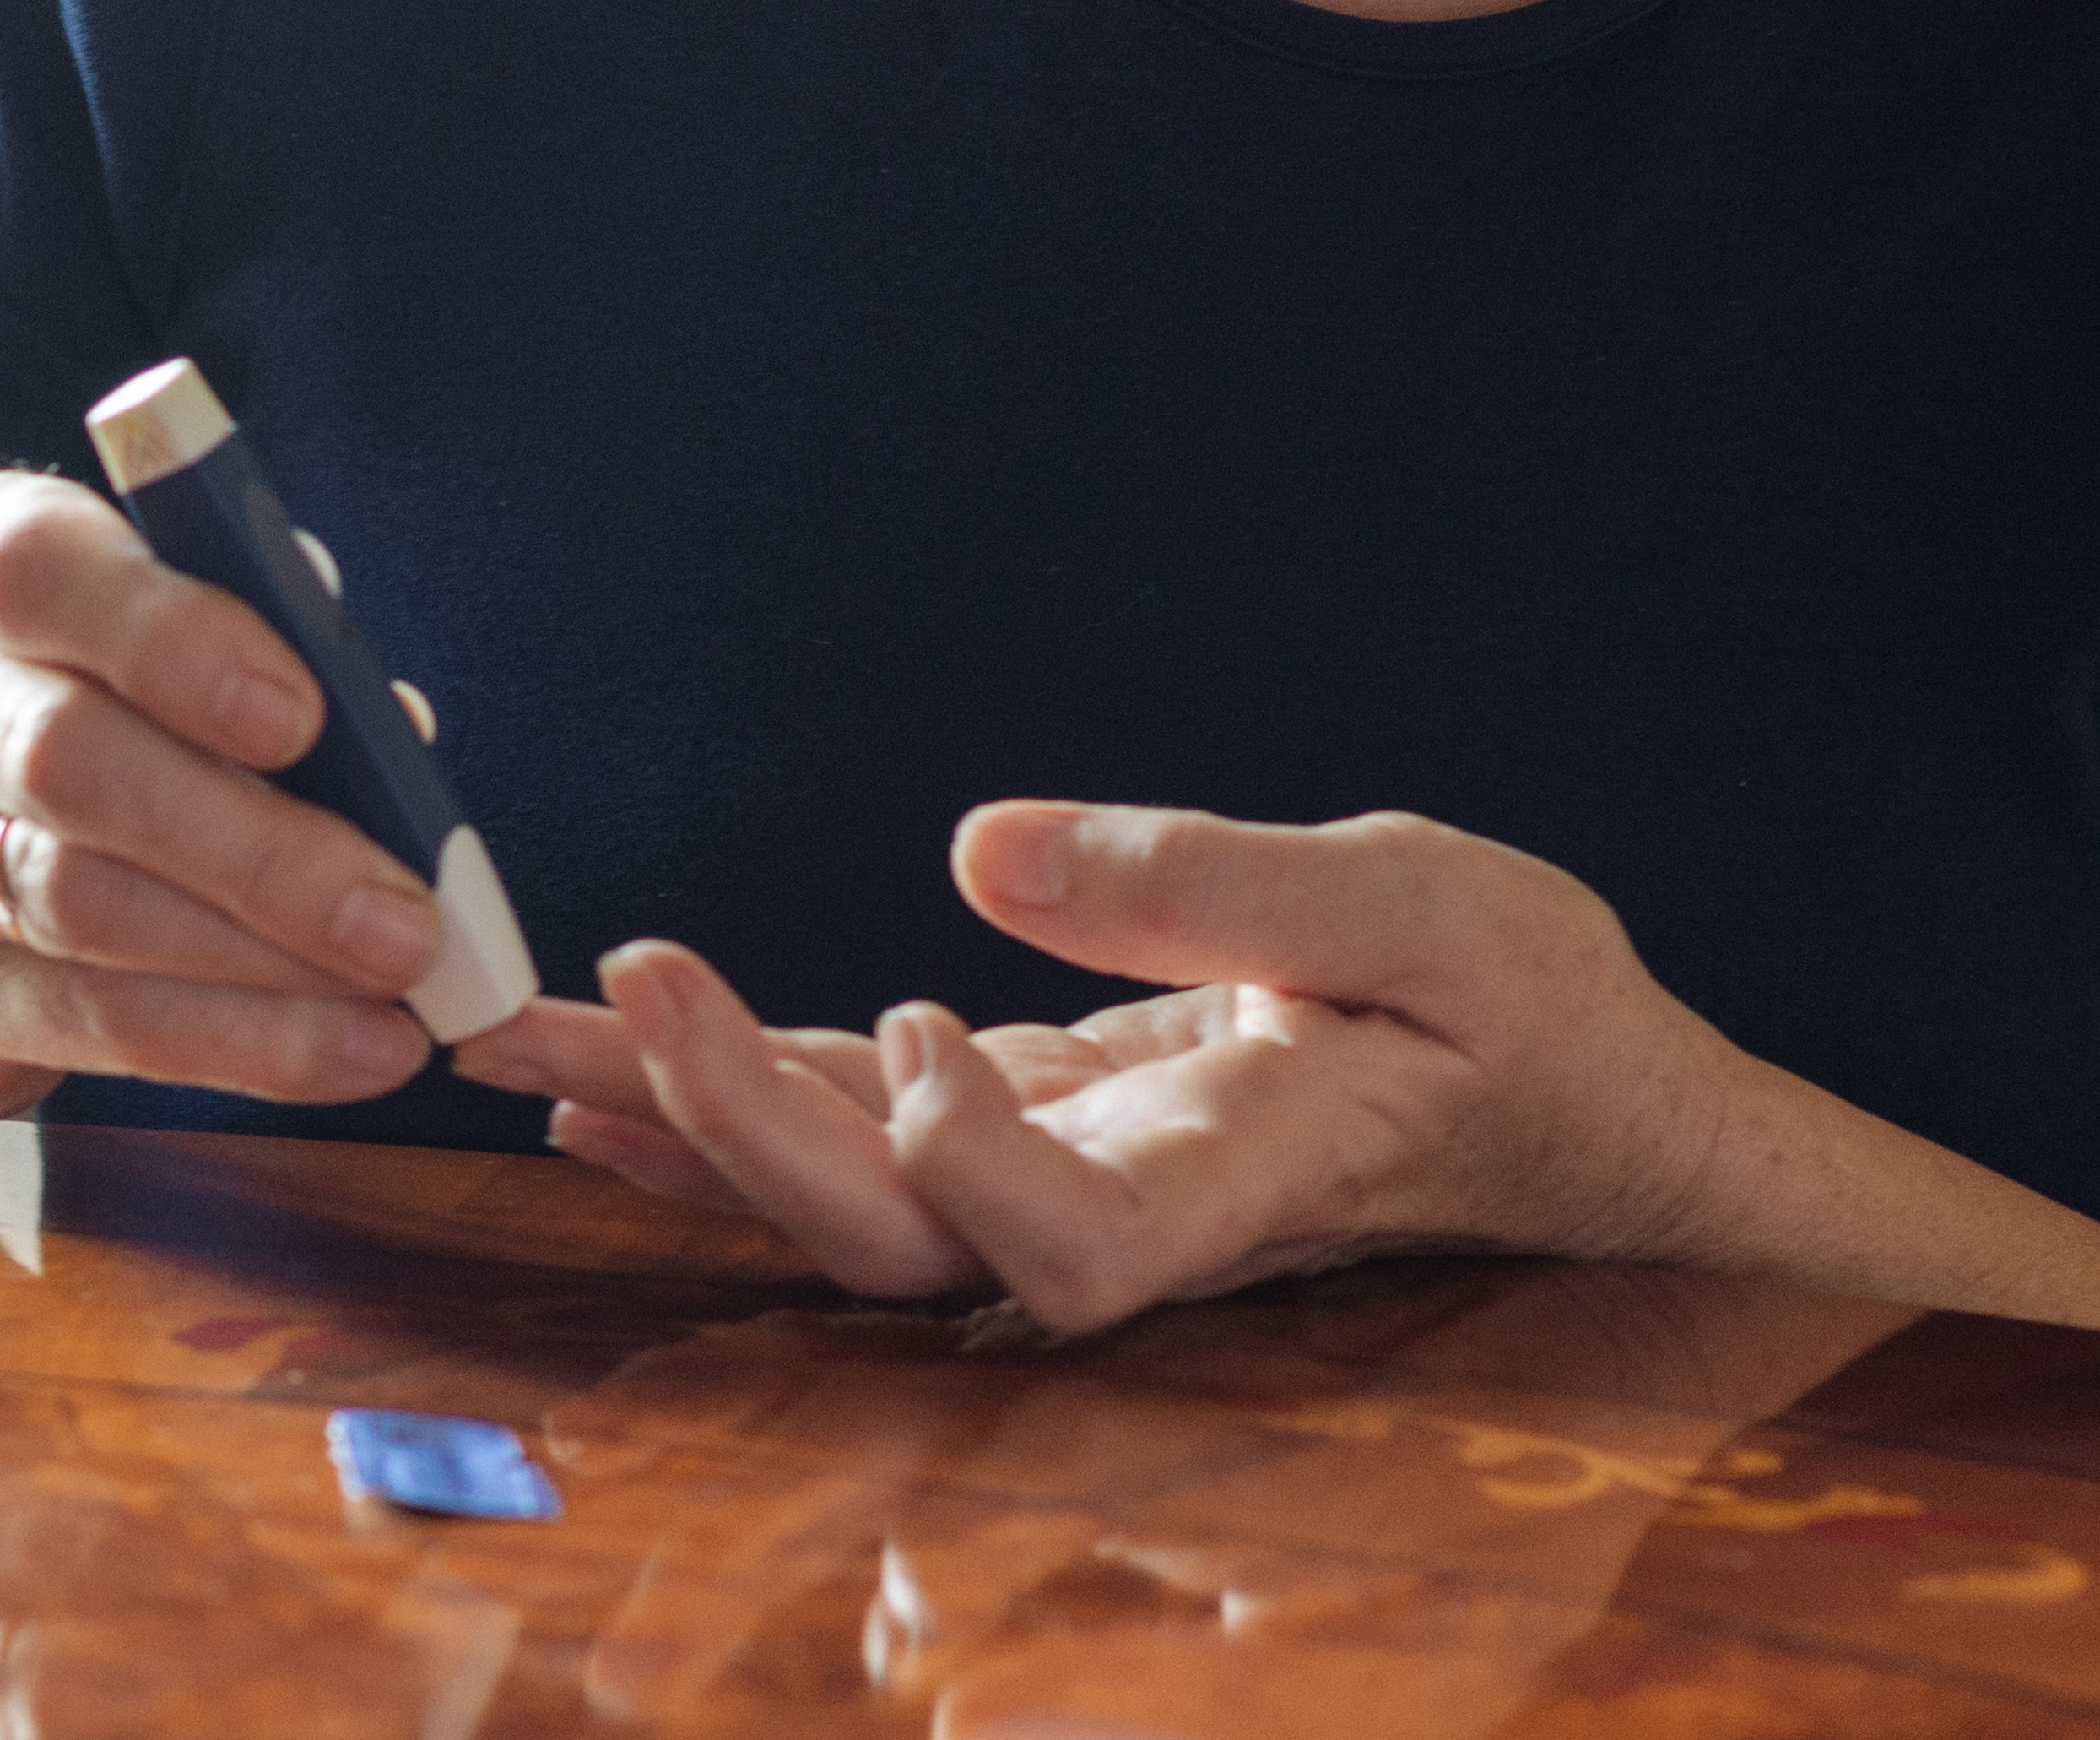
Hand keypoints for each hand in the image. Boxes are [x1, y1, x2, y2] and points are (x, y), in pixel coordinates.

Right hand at [0, 468, 451, 1120]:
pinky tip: (346, 1051)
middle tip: (398, 917)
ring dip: (261, 959)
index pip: (35, 573)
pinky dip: (238, 1041)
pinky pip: (91, 1019)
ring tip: (393, 992)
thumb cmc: (72, 708)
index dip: (171, 643)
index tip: (303, 717)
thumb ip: (254, 653)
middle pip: (66, 763)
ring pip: (78, 904)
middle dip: (254, 847)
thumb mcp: (134, 635)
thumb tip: (392, 736)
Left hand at [448, 799, 1744, 1329]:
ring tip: (518, 1031)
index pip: (1086, 1247)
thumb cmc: (1542, 1013)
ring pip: (845, 1190)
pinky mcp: (1043, 1119)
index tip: (921, 1033)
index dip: (972, 1175)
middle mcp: (1139, 1206)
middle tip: (623, 989)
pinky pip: (856, 1126)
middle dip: (743, 1129)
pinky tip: (598, 1074)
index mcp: (1256, 1170)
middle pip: (905, 1235)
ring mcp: (1076, 1171)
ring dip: (681, 1111)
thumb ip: (1220, 881)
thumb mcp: (1435, 905)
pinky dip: (724, 1096)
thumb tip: (980, 853)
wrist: (1580, 1103)